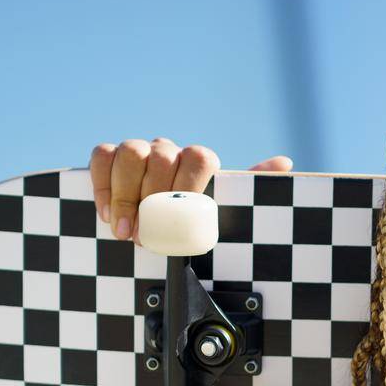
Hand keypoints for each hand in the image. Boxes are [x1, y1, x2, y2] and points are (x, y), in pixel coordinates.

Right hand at [89, 138, 293, 243]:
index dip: (188, 187)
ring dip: (123, 193)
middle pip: (160, 157)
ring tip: (123, 229)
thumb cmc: (199, 216)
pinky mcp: (111, 159)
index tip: (179, 219)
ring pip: (129, 152)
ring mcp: (140, 151)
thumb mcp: (227, 207)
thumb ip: (252, 187)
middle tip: (145, 234)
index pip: (199, 158)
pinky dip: (102, 184)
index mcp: (200, 161)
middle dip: (151, 199)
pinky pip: (102, 156)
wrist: (164, 222)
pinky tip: (107, 213)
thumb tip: (284, 162)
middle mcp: (170, 150)